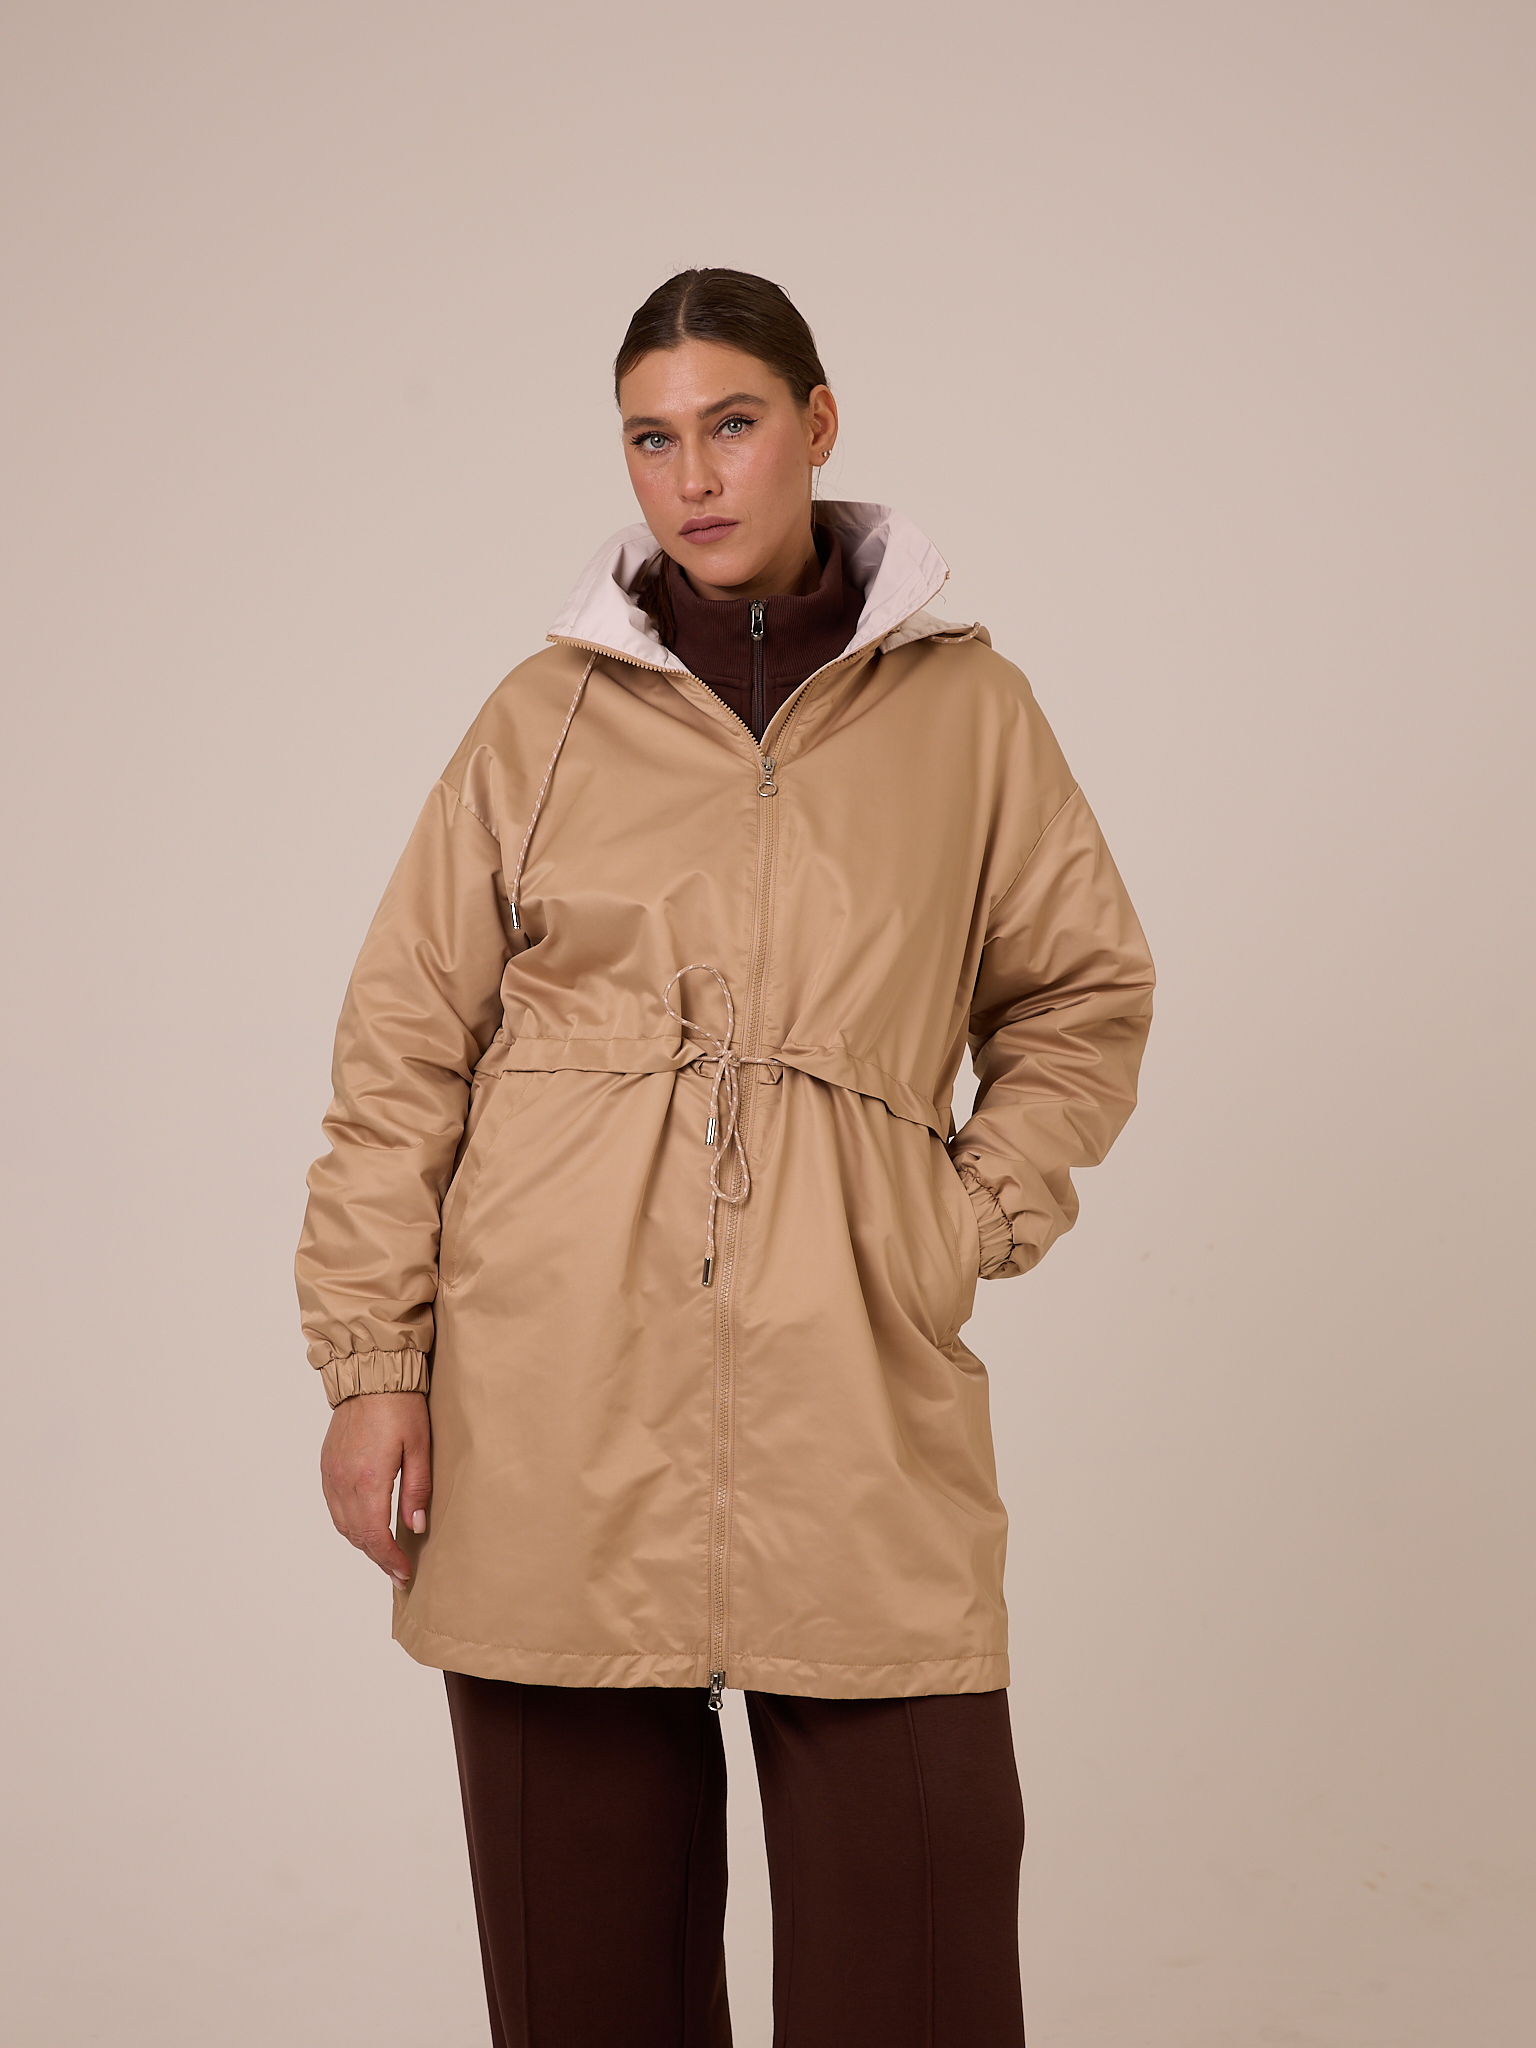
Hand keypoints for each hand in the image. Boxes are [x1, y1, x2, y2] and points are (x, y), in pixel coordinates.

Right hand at [320, 1390, 430, 1585]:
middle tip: (397, 1571)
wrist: (371, 1375)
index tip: (404, 1573)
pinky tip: (365, 1526)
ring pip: (342, 1524)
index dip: (389, 1560)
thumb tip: (415, 1528)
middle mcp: (343, 1480)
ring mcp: (331, 1473)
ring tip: (384, 1553)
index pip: (374, 1535)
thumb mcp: (420, 1447)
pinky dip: (349, 1523)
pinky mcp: (327, 1465)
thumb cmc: (401, 1406)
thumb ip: (417, 1489)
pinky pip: (334, 1506)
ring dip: (362, 1543)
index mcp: (368, 1479)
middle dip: (377, 1557)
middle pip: (356, 1535)